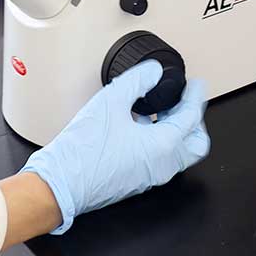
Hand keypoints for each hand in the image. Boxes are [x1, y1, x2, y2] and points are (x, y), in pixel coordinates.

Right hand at [21, 61, 210, 233]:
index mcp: (163, 148)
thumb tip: (153, 72)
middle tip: (184, 101)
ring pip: (179, 153)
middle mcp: (162, 166)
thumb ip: (137, 81)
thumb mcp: (111, 102)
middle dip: (194, 120)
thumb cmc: (81, 152)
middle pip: (196, 143)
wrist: (59, 184)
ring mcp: (150, 177)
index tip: (196, 86)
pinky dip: (161, 141)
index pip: (192, 118)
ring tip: (161, 110)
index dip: (195, 97)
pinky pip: (161, 160)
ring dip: (176, 130)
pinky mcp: (137, 181)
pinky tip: (140, 126)